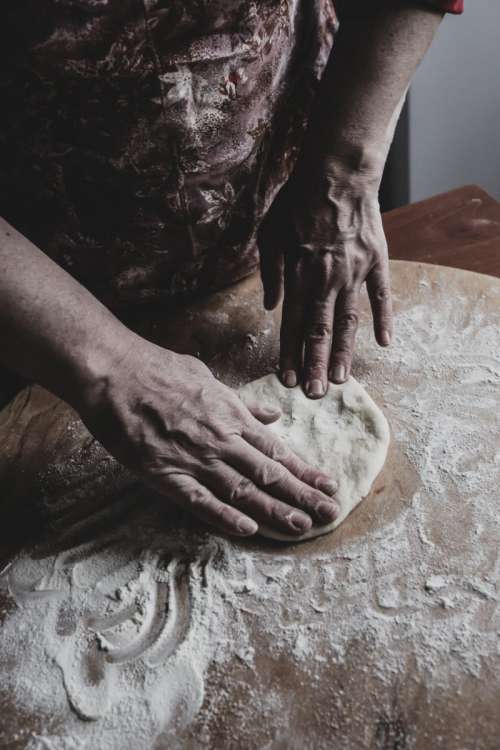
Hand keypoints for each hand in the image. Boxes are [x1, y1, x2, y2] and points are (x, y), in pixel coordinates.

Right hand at [79, 336, 338, 537]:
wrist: (116, 373)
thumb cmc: (160, 370)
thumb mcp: (208, 378)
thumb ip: (241, 402)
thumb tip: (271, 414)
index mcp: (231, 416)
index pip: (277, 450)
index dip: (305, 470)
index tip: (328, 484)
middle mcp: (221, 440)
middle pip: (268, 473)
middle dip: (302, 494)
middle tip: (330, 512)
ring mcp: (194, 458)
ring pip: (242, 490)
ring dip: (275, 510)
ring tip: (302, 525)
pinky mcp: (165, 473)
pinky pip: (199, 500)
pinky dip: (224, 517)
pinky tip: (248, 529)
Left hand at [258, 160, 392, 397]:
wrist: (336, 173)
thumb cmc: (297, 202)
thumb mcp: (269, 234)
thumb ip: (270, 274)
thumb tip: (270, 307)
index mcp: (298, 276)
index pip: (292, 325)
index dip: (289, 354)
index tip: (286, 379)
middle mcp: (326, 281)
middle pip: (319, 331)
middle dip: (314, 365)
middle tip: (313, 394)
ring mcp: (354, 274)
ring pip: (348, 322)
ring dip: (343, 353)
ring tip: (340, 380)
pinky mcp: (375, 263)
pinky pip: (381, 297)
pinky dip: (384, 320)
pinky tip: (384, 344)